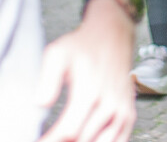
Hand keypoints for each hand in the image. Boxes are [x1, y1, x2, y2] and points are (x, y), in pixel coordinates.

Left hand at [36, 5, 135, 141]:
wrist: (112, 35)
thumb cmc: (83, 45)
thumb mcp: (58, 53)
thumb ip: (48, 79)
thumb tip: (39, 104)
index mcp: (90, 91)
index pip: (68, 131)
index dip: (50, 141)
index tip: (38, 141)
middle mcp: (109, 104)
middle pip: (83, 141)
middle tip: (49, 140)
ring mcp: (121, 112)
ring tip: (64, 139)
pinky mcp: (129, 116)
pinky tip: (87, 139)